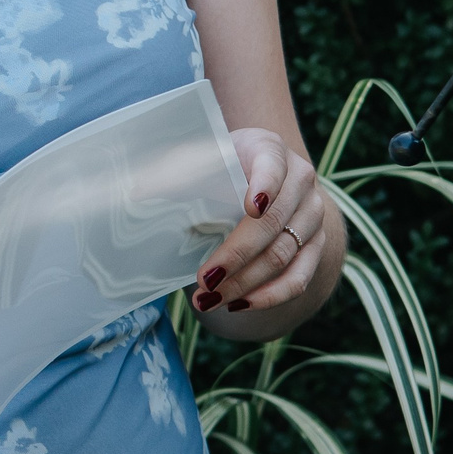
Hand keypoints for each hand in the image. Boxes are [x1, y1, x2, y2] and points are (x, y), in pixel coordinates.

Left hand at [191, 127, 337, 324]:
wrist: (258, 174)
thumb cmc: (219, 165)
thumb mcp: (197, 159)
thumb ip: (173, 173)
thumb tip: (137, 193)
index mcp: (270, 149)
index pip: (272, 165)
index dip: (265, 185)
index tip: (250, 207)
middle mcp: (300, 181)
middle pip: (273, 223)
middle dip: (236, 255)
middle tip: (203, 280)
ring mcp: (312, 214)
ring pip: (285, 255)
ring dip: (246, 283)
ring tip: (208, 300)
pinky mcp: (316, 245)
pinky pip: (300, 277)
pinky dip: (270, 295)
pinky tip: (239, 304)